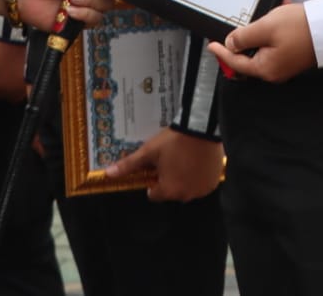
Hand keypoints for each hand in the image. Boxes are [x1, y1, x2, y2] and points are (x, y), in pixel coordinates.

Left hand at [104, 128, 223, 201]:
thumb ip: (129, 165)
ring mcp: (202, 189)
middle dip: (169, 180)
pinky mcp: (214, 182)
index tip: (156, 166)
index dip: (153, 180)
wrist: (201, 128)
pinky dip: (198, 176)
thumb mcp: (148, 152)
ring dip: (184, 179)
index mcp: (169, 190)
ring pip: (187, 188)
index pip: (154, 194)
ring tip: (184, 159)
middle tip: (170, 160)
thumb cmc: (172, 141)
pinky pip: (202, 184)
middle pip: (171, 192)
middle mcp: (186, 195)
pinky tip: (196, 161)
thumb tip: (108, 174)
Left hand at [207, 3, 316, 82]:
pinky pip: (276, 42)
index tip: (211, 45)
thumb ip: (244, 37)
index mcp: (265, 68)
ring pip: (263, 46)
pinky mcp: (293, 55)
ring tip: (269, 11)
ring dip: (262, 28)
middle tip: (241, 23)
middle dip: (245, 37)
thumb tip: (231, 44)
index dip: (222, 52)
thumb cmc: (299, 28)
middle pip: (249, 55)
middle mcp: (274, 71)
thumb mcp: (265, 27)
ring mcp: (285, 64)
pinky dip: (274, 28)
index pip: (236, 62)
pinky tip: (280, 12)